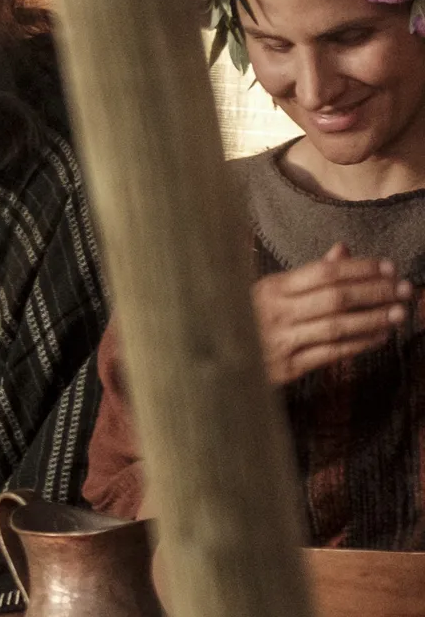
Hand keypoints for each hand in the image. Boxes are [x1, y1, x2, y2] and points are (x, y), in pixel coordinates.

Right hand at [256, 244, 413, 386]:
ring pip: (338, 327)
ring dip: (374, 319)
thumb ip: (308, 274)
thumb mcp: (271, 291)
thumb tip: (343, 249)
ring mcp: (281, 340)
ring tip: (399, 313)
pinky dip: (360, 344)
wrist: (211, 357)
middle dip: (375, 292)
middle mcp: (276, 312)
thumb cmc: (249, 319)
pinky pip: (332, 353)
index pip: (325, 272)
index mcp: (272, 288)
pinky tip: (380, 337)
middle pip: (336, 298)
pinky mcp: (287, 367)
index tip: (389, 267)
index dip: (362, 268)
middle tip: (404, 289)